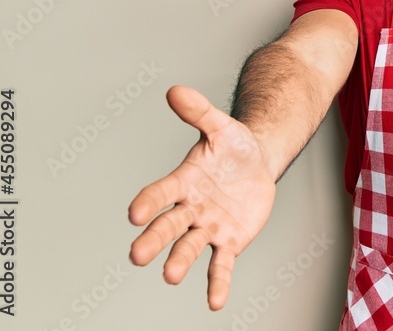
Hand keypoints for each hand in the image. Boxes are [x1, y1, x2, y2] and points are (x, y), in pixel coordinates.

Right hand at [128, 86, 275, 309]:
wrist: (258, 163)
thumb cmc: (234, 146)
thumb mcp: (222, 126)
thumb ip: (200, 112)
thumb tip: (175, 90)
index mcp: (184, 180)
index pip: (161, 192)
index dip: (149, 201)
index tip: (134, 212)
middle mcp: (190, 207)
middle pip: (168, 225)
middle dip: (154, 240)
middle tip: (137, 255)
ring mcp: (208, 227)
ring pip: (189, 247)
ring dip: (179, 261)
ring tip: (171, 276)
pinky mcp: (228, 241)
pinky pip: (220, 264)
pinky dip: (217, 283)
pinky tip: (215, 302)